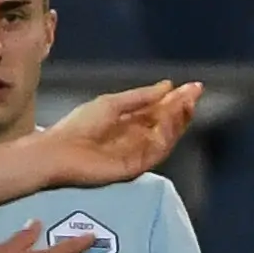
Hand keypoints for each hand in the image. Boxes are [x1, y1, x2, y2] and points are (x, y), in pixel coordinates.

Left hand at [33, 80, 200, 188]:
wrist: (59, 152)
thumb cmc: (79, 125)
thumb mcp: (112, 103)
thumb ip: (140, 97)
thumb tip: (167, 86)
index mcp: (129, 121)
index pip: (159, 110)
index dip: (176, 99)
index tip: (193, 87)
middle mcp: (137, 137)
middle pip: (166, 123)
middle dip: (181, 108)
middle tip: (194, 94)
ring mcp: (137, 152)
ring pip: (165, 137)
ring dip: (177, 120)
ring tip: (185, 104)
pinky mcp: (135, 167)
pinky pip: (156, 151)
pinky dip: (166, 136)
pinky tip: (170, 120)